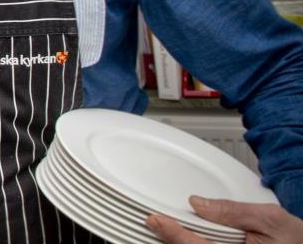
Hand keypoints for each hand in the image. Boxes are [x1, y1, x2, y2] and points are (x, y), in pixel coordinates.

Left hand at [146, 196, 302, 242]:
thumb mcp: (269, 218)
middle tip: (155, 221)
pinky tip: (183, 234)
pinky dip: (190, 242)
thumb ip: (233, 211)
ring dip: (180, 240)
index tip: (155, 219)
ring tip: (168, 226)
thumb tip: (198, 203)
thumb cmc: (294, 238)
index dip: (173, 232)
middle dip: (173, 236)